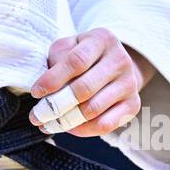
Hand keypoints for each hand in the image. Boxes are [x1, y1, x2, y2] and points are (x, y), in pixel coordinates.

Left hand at [28, 29, 153, 137]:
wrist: (116, 64)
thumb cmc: (84, 56)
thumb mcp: (69, 47)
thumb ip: (57, 59)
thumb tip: (46, 89)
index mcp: (102, 40)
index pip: (76, 61)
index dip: (53, 79)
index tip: (36, 92)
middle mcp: (120, 60)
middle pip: (84, 89)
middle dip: (56, 106)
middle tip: (37, 116)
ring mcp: (129, 83)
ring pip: (93, 109)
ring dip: (66, 121)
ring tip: (49, 124)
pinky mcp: (133, 104)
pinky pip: (105, 124)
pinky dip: (83, 130)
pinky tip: (70, 128)